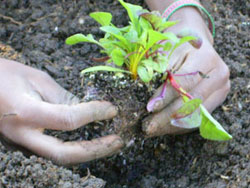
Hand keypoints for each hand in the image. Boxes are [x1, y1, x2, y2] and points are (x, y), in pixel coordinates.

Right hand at [0, 58, 122, 164]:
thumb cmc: (5, 75)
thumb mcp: (37, 78)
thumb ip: (63, 96)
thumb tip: (88, 109)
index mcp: (25, 112)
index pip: (68, 119)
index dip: (93, 114)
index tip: (111, 109)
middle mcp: (23, 135)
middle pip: (64, 154)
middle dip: (95, 149)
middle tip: (118, 141)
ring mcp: (22, 143)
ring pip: (59, 157)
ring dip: (88, 152)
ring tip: (110, 143)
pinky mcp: (25, 143)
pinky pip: (53, 151)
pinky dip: (76, 149)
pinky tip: (91, 142)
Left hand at [142, 8, 229, 136]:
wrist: (194, 41)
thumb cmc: (176, 41)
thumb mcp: (166, 46)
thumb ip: (158, 66)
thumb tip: (145, 88)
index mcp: (207, 58)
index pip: (184, 83)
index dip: (165, 97)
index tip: (149, 108)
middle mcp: (219, 75)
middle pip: (191, 102)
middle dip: (167, 117)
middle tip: (147, 127)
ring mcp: (221, 89)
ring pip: (196, 115)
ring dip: (172, 126)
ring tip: (153, 130)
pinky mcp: (217, 99)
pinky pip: (199, 118)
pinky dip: (181, 125)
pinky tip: (165, 128)